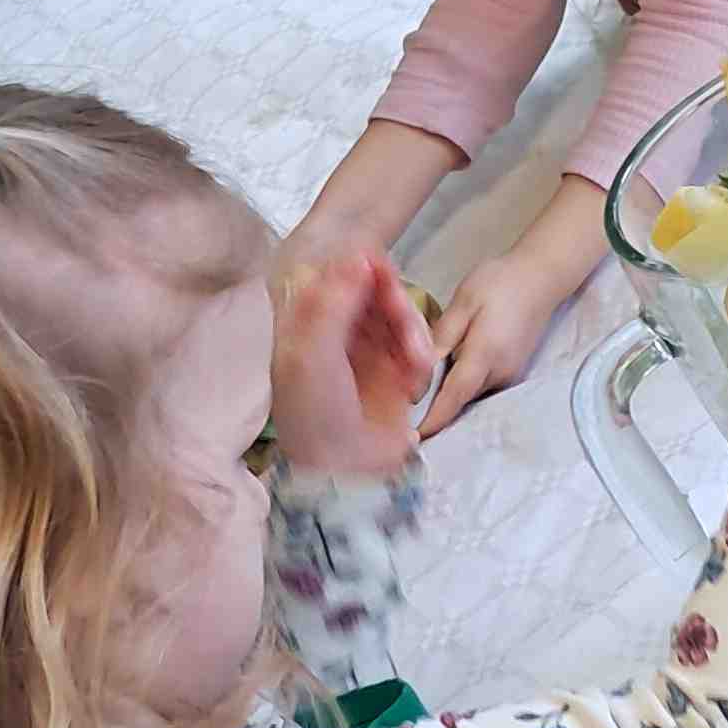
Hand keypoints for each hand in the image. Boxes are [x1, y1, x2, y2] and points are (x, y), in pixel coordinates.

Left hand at [272, 252, 436, 478]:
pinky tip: (414, 379)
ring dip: (412, 331)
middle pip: (374, 294)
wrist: (344, 471)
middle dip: (393, 299)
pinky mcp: (395, 375)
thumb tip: (357, 256)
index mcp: (307, 325)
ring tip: (415, 359)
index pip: (335, 278)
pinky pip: (415, 348)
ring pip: (399, 318)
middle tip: (402, 308)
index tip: (378, 265)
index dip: (359, 268)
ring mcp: (368, 355)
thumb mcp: (312, 354)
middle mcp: (338, 335)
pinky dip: (420, 358)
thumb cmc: (316, 414)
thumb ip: (333, 302)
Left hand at [419, 250, 559, 436]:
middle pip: (460, 401)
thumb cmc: (499, 283)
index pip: (454, 398)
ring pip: (469, 395)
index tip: (410, 439)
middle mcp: (500, 374)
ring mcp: (510, 376)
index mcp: (485, 355)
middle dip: (433, 408)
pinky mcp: (512, 373)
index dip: (433, 421)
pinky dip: (461, 385)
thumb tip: (420, 377)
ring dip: (447, 395)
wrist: (541, 277)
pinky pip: (480, 387)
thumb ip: (441, 340)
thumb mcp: (462, 304)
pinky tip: (445, 372)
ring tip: (418, 388)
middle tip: (400, 408)